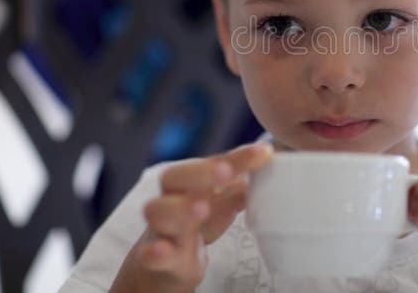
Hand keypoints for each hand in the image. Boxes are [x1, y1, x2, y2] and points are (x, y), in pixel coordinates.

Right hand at [112, 142, 272, 292]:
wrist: (164, 263)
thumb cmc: (195, 223)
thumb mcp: (222, 203)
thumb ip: (241, 186)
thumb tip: (268, 163)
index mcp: (189, 181)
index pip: (210, 162)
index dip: (236, 157)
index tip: (263, 153)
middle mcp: (171, 198)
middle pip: (173, 177)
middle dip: (200, 173)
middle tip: (226, 172)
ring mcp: (161, 227)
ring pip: (159, 212)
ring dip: (181, 209)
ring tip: (202, 208)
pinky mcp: (155, 259)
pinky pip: (148, 253)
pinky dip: (155, 252)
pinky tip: (164, 250)